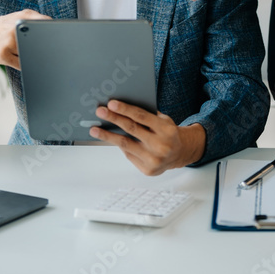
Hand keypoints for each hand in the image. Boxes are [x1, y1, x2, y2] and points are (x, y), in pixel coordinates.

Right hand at [0, 9, 50, 108]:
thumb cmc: (5, 27)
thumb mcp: (19, 18)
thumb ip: (37, 22)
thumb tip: (58, 35)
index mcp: (24, 16)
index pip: (47, 24)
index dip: (56, 32)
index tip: (63, 39)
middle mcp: (16, 27)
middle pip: (40, 42)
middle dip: (45, 47)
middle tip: (50, 51)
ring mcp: (9, 41)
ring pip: (30, 54)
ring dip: (31, 56)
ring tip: (20, 50)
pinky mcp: (2, 55)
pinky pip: (21, 64)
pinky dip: (24, 64)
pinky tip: (16, 58)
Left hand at [89, 99, 205, 174]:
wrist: (180, 153)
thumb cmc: (167, 132)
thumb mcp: (163, 119)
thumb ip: (147, 115)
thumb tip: (121, 108)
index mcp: (166, 129)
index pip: (141, 117)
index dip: (125, 109)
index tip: (111, 103)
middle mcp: (160, 145)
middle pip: (131, 129)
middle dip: (113, 119)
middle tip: (100, 112)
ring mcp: (154, 159)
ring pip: (125, 144)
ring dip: (108, 136)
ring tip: (95, 129)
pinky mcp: (147, 170)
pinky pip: (129, 155)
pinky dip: (120, 145)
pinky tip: (111, 139)